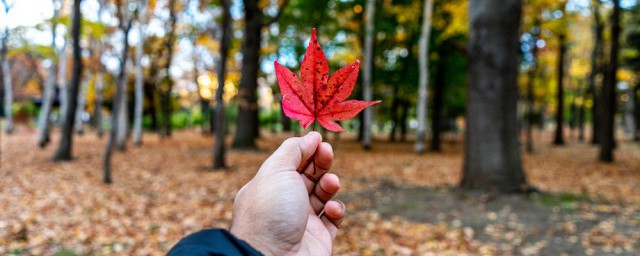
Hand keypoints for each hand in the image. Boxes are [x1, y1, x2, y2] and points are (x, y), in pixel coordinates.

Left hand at [230, 132, 344, 254]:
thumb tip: (311, 136)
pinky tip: (331, 208)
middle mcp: (284, 204)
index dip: (305, 150)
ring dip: (330, 184)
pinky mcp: (319, 237)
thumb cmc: (270, 213)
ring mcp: (302, 221)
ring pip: (323, 195)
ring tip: (331, 183)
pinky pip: (334, 218)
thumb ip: (293, 150)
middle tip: (328, 152)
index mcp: (269, 187)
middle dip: (320, 162)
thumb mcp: (276, 170)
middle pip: (308, 176)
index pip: (289, 163)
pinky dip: (337, 209)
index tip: (319, 139)